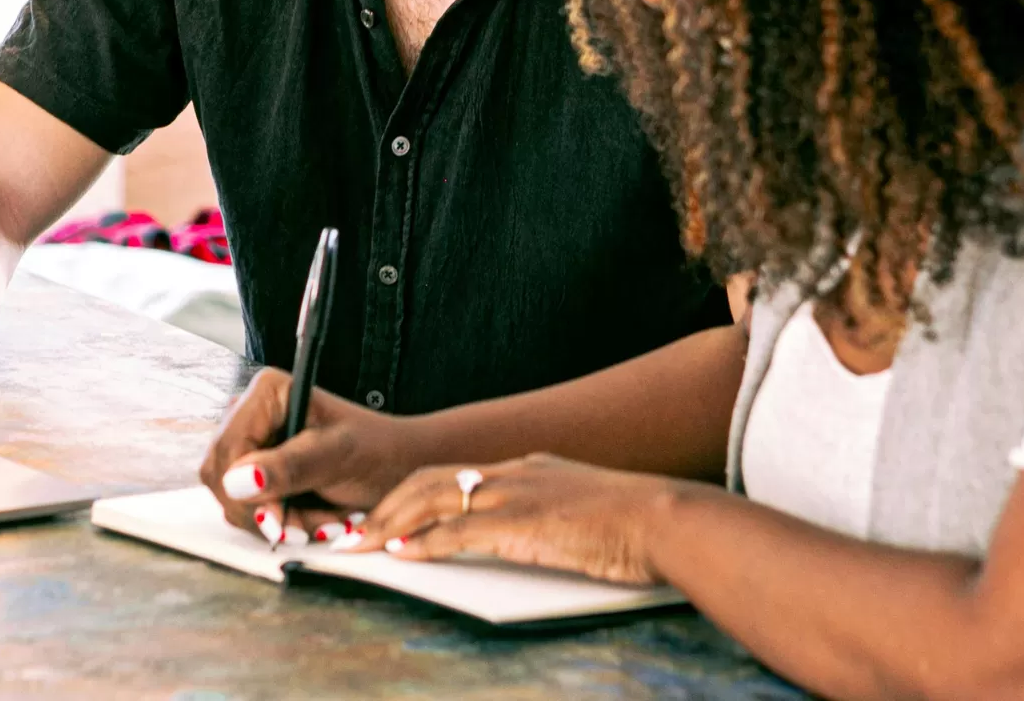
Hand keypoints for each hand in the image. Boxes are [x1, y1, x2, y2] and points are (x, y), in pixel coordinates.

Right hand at [198, 368, 425, 541]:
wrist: (399, 467)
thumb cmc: (376, 451)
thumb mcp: (337, 457)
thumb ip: (288, 467)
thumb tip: (236, 481)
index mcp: (266, 393)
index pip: (227, 449)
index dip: (244, 490)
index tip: (277, 521)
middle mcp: (250, 414)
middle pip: (221, 477)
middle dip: (265, 511)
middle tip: (311, 527)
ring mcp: (251, 444)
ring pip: (233, 499)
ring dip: (278, 521)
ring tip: (324, 522)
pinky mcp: (257, 472)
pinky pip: (248, 509)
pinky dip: (281, 523)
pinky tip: (313, 520)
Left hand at [351, 451, 672, 585]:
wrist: (667, 519)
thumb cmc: (637, 524)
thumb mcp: (580, 510)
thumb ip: (547, 516)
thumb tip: (526, 535)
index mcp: (528, 469)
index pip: (454, 474)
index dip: (414, 493)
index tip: (388, 514)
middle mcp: (514, 473)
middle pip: (431, 479)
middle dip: (389, 505)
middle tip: (356, 530)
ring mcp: (516, 495)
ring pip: (434, 499)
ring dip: (392, 522)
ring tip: (362, 543)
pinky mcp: (522, 523)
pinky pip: (459, 531)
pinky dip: (425, 542)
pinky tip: (402, 554)